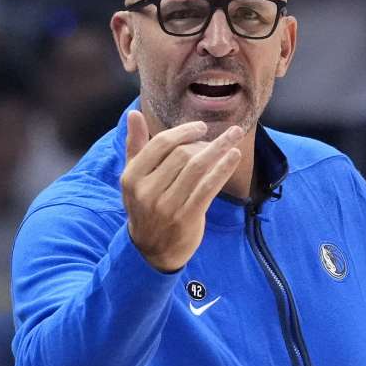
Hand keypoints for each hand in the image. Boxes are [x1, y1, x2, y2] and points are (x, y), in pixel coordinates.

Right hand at [120, 111, 242, 271]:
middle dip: (204, 143)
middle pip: (182, 154)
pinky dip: (223, 169)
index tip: (201, 127)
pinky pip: (208, 187)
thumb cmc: (145, 207)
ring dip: (219, 149)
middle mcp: (147, 191)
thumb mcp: (134, 178)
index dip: (184, 131)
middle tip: (218, 141)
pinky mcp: (187, 217)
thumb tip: (134, 114)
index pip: (160, 144)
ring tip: (234, 137)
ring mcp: (167, 206)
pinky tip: (234, 156)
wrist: (152, 250)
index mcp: (132, 177)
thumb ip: (135, 146)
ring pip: (197, 168)